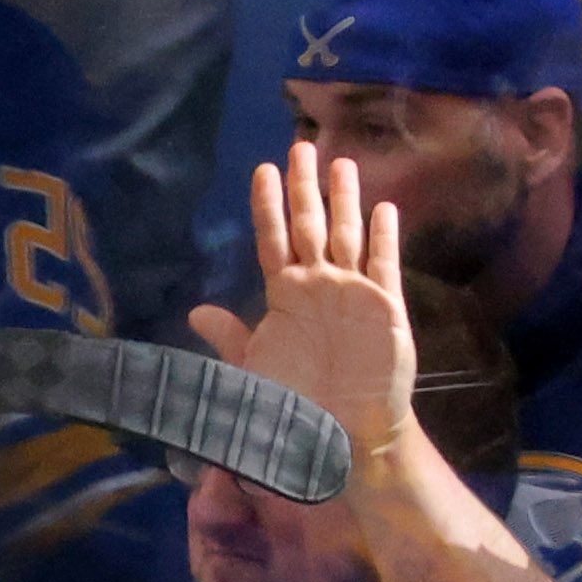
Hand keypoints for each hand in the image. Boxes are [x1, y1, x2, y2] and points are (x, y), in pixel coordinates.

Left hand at [190, 143, 414, 467]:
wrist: (341, 436)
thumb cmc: (295, 405)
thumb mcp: (254, 370)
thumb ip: (230, 337)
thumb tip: (196, 311)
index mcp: (285, 296)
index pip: (273, 241)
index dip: (268, 206)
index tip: (262, 170)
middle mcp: (319, 286)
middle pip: (310, 225)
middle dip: (305, 187)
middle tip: (300, 145)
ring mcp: (353, 292)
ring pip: (347, 235)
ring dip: (345, 200)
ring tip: (342, 163)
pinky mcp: (385, 307)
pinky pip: (384, 265)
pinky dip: (384, 238)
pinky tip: (383, 209)